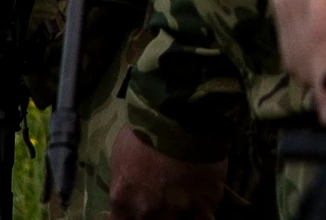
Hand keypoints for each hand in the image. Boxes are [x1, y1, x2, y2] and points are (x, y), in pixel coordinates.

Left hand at [107, 129, 225, 219]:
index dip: (131, 217)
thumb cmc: (144, 129)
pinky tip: (204, 204)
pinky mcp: (205, 204)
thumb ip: (124, 181)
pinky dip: (204, 214)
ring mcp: (177, 211)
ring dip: (180, 215)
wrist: (180, 115)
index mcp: (123, 200)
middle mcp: (147, 213)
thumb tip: (130, 189)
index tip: (137, 211)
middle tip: (164, 202)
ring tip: (185, 201)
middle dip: (156, 216)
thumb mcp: (120, 154)